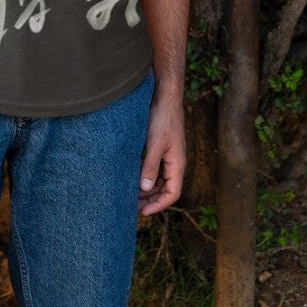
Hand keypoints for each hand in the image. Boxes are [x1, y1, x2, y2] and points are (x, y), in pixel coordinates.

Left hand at [138, 88, 185, 215]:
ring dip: (146, 188)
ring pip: (158, 179)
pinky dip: (144, 175)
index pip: (172, 193)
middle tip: (131, 205)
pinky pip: (153, 167)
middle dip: (150, 199)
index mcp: (177, 164)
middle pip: (165, 189)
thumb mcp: (154, 143)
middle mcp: (174, 162)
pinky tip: (131, 176)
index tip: (142, 212)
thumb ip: (150, 166)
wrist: (164, 95)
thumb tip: (146, 189)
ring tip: (129, 193)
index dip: (158, 205)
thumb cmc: (163, 118)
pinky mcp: (159, 147)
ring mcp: (167, 155)